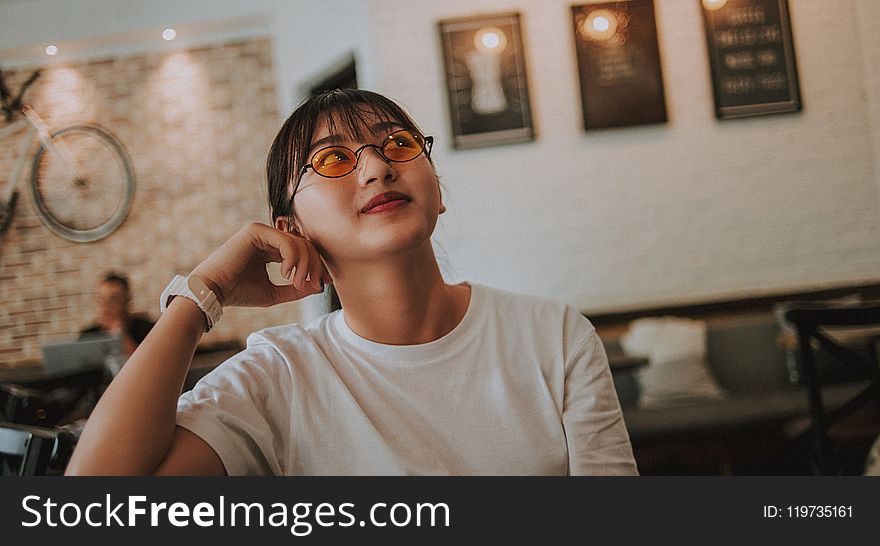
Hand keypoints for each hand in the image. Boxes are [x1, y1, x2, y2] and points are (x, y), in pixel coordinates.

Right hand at [191, 222, 329, 307]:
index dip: (316, 267)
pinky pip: (286, 241)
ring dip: (304, 265)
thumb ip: (296, 289)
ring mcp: (262, 232)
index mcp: (272, 249)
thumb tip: (319, 286)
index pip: (303, 252)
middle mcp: (268, 238)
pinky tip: (287, 274)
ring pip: (298, 242)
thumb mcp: (274, 292)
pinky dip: (292, 258)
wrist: (213, 291)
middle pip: (305, 245)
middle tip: (313, 285)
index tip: (322, 284)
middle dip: (314, 266)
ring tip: (297, 283)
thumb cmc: (239, 293)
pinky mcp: (256, 230)